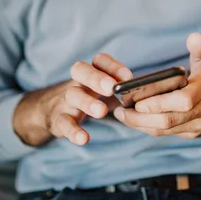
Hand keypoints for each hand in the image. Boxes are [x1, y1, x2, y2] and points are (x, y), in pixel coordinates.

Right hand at [13, 54, 131, 146]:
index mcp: (92, 72)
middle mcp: (78, 82)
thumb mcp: (105, 91)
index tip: (128, 77)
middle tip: (112, 88)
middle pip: (81, 70)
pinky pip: (64, 123)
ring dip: (87, 102)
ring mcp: (67, 99)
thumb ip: (124, 92)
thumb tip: (148, 95)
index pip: (99, 60)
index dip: (112, 66)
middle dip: (96, 78)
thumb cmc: (90, 97)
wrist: (53, 111)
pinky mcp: (59, 119)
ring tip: (101, 112)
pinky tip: (83, 138)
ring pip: (72, 95)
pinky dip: (73, 131)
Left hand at [113, 33, 200, 138]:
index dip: (160, 103)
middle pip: (170, 119)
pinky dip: (150, 127)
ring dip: (142, 125)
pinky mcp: (196, 132)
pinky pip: (170, 133)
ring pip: (167, 130)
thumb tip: (193, 38)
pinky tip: (136, 119)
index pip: (185, 100)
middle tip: (120, 110)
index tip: (138, 100)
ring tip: (122, 115)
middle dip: (142, 117)